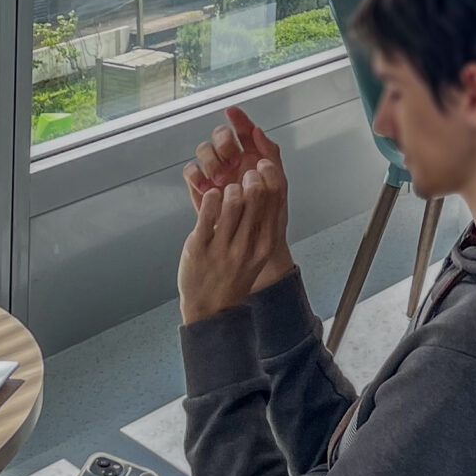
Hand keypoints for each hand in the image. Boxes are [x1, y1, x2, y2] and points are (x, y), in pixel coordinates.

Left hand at [178, 154, 294, 323]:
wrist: (210, 308)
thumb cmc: (235, 276)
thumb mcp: (258, 254)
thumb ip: (263, 225)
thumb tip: (267, 187)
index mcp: (265, 244)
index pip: (276, 199)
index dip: (271, 175)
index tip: (263, 167)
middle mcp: (247, 245)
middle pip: (256, 195)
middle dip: (251, 177)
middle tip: (244, 175)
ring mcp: (223, 246)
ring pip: (232, 199)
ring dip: (230, 187)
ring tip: (226, 190)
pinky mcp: (199, 246)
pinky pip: (207, 210)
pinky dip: (211, 196)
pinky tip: (212, 198)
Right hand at [184, 105, 282, 204]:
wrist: (252, 241)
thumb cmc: (268, 214)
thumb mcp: (278, 184)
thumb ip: (271, 155)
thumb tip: (257, 130)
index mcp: (253, 157)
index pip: (244, 130)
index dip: (238, 118)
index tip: (231, 111)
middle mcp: (233, 162)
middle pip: (221, 135)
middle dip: (225, 142)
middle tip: (232, 159)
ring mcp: (216, 174)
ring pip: (204, 149)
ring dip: (212, 159)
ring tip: (222, 179)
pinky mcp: (201, 187)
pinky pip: (190, 170)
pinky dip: (195, 173)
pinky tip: (206, 183)